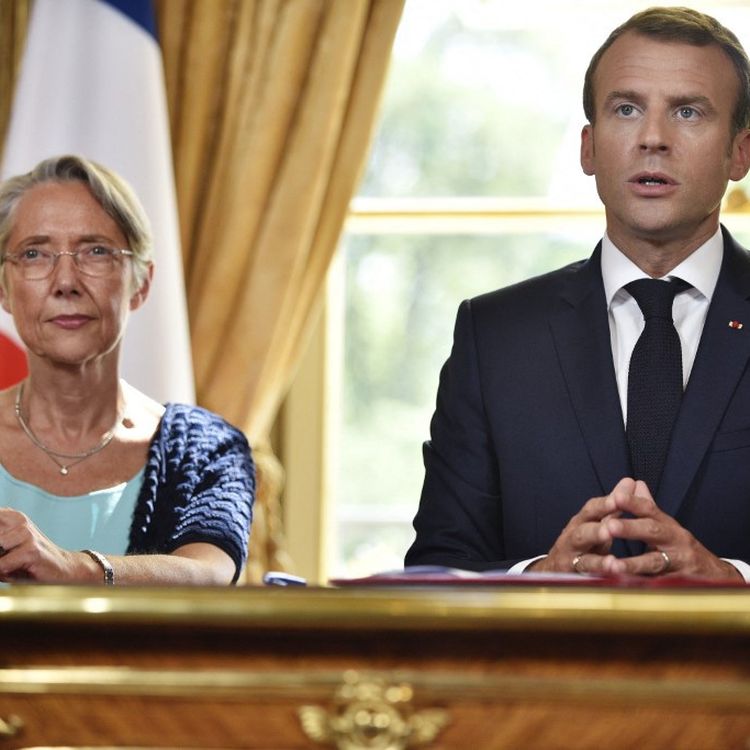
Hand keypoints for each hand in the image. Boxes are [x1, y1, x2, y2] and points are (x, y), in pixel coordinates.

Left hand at [0, 508, 91, 582]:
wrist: (62, 569)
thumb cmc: (27, 562)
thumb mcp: (3, 551)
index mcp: (10, 515)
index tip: (2, 548)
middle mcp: (18, 520)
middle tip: (5, 555)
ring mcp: (26, 533)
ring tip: (10, 564)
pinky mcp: (31, 549)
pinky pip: (1, 565)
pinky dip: (3, 572)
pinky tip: (16, 569)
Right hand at [529, 477, 632, 573]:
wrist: (554, 568)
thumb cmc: (583, 542)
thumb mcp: (596, 522)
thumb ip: (613, 505)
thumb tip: (630, 481)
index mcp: (581, 522)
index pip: (591, 509)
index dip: (605, 504)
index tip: (621, 497)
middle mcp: (573, 539)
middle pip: (582, 532)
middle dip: (596, 530)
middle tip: (611, 528)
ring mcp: (571, 560)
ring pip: (583, 559)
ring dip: (599, 561)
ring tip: (614, 562)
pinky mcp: (573, 579)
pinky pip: (587, 582)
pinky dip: (599, 583)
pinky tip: (611, 584)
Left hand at [598, 484, 742, 580]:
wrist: (715, 576)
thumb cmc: (682, 548)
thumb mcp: (667, 527)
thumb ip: (648, 508)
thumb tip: (636, 483)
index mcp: (669, 525)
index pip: (650, 509)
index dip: (633, 503)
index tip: (615, 497)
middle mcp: (676, 541)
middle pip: (653, 531)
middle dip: (630, 529)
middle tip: (608, 526)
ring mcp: (680, 564)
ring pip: (655, 562)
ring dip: (633, 564)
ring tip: (612, 566)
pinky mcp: (679, 585)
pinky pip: (658, 586)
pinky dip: (642, 587)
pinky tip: (625, 587)